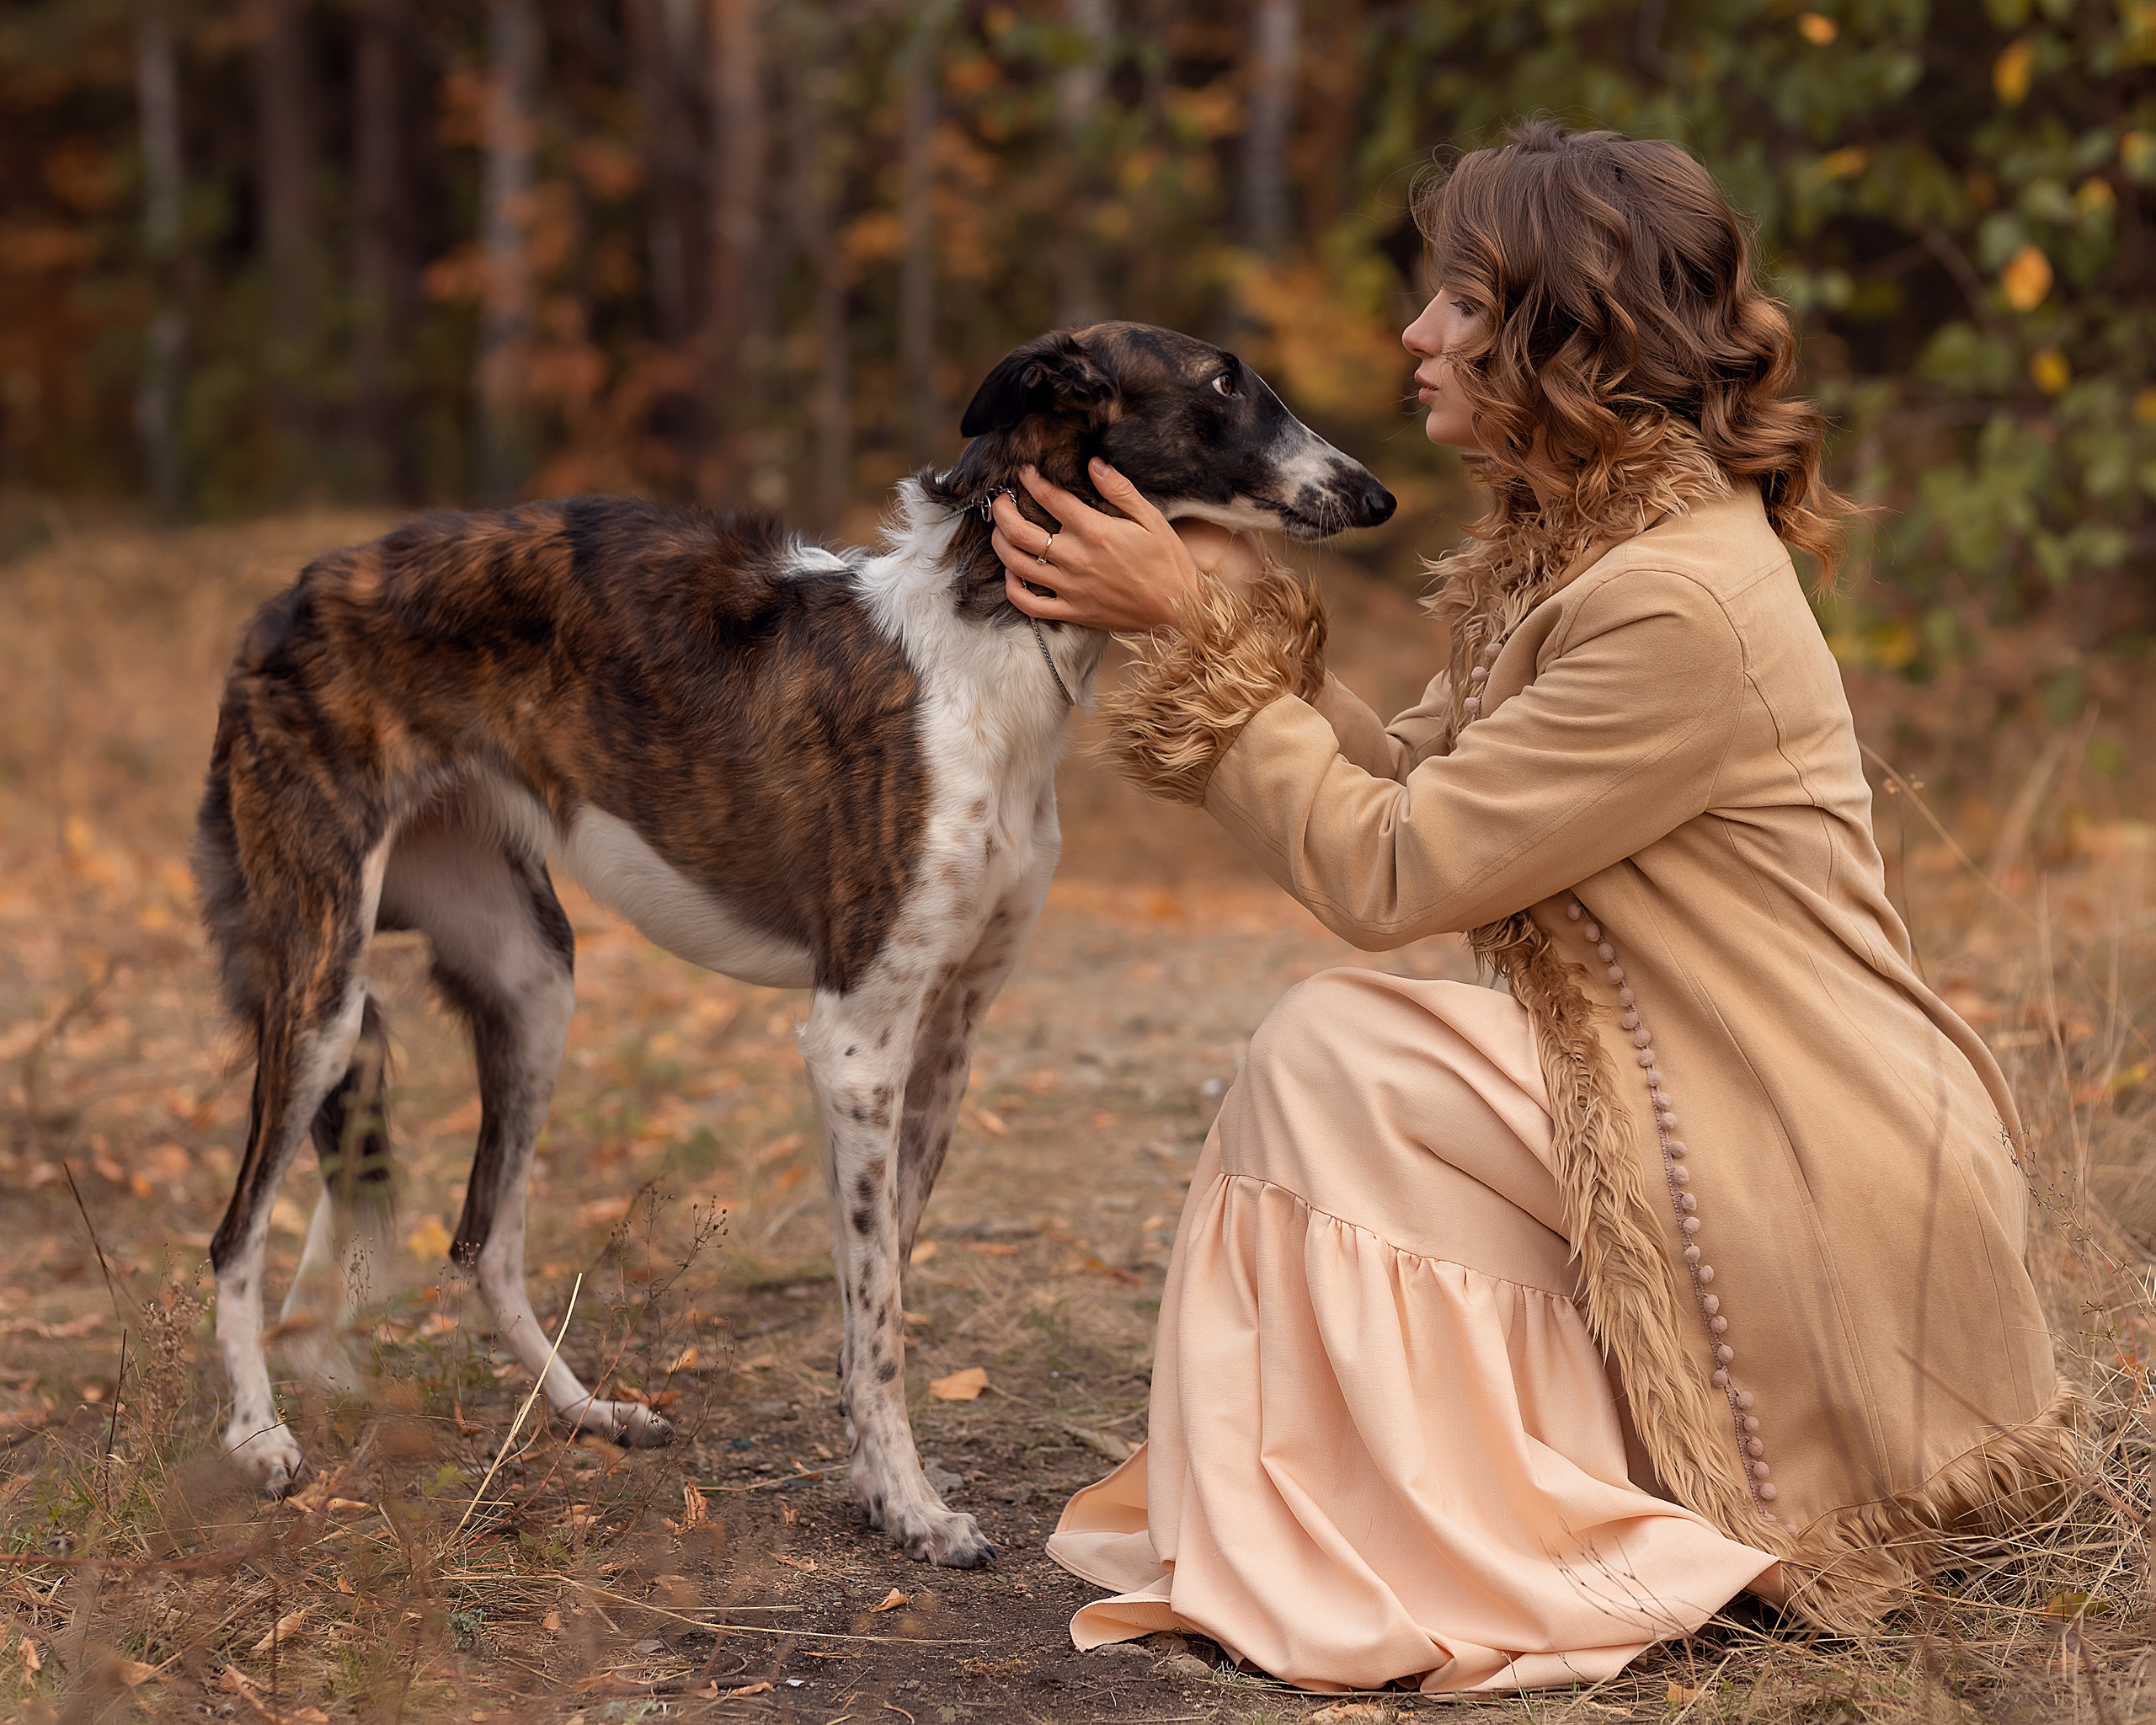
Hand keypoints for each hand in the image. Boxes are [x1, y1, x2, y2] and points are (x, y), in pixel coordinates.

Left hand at [990, 458, 1262, 631]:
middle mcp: (1076, 559)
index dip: (1032, 481)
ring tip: (1000, 530)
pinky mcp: (1072, 611)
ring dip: (1000, 543)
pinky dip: (1013, 589)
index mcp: (1096, 531)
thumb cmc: (1168, 562)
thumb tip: (1094, 464)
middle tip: (1001, 499)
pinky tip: (1012, 575)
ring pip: (1017, 564)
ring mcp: (1070, 588)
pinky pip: (1030, 604)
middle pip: (1020, 531)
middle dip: (1002, 510)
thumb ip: (1120, 490)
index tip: (1025, 471)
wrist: (1178, 609)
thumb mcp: (1151, 518)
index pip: (1050, 498)